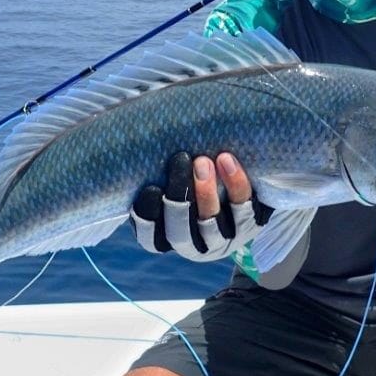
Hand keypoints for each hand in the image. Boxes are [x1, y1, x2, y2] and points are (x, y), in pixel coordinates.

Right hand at [129, 151, 272, 261]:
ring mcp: (222, 239)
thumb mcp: (167, 171)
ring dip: (207, 191)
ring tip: (204, 160)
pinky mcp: (249, 227)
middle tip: (181, 159)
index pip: (151, 237)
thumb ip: (152, 164)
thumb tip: (125, 131)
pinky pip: (243, 209)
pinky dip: (236, 184)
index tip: (151, 188)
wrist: (243, 182)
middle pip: (181, 231)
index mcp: (166, 237)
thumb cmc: (190, 171)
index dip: (148, 217)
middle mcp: (193, 244)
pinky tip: (227, 160)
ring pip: (211, 222)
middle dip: (179, 198)